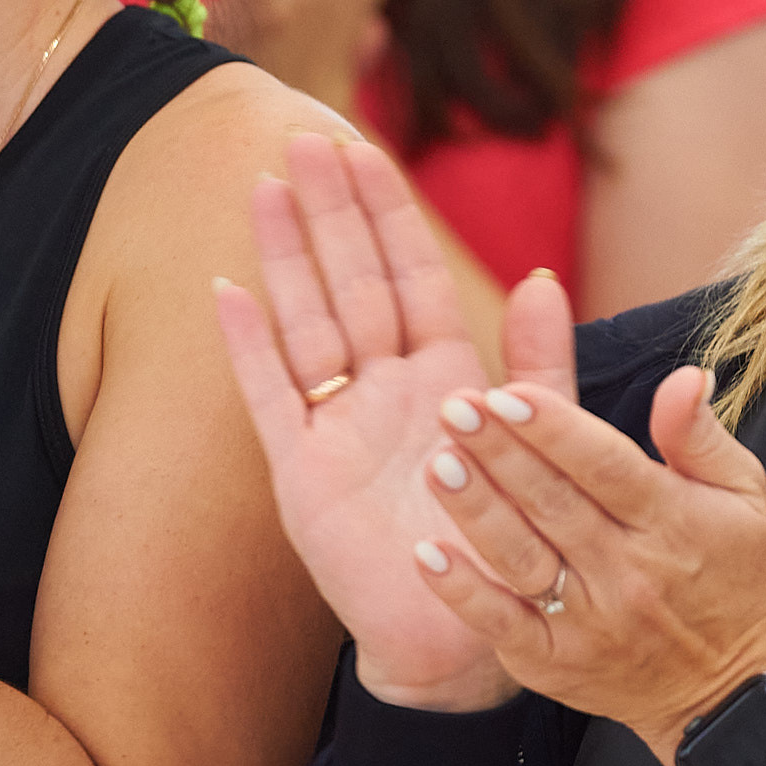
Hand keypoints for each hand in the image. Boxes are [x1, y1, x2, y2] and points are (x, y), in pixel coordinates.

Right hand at [213, 132, 579, 711]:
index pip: (408, 272)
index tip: (361, 147)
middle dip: (330, 211)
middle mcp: (385, 387)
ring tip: (263, 186)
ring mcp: (338, 424)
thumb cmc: (508, 532)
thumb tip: (540, 273)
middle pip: (351, 280)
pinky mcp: (303, 472)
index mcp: (444, 372)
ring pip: (308, 321)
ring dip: (286, 256)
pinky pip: (271, 397)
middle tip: (303, 138)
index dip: (385, 211)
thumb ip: (539, 359)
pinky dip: (249, 348)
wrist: (468, 628)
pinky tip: (225, 292)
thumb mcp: (539, 435)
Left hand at [411, 368, 765, 765]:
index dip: (556, 429)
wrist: (723, 688)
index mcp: (671, 521)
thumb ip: (700, 435)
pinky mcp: (554, 661)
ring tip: (439, 462)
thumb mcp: (741, 494)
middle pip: (554, 503)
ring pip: (523, 557)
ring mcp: (587, 621)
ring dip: (477, 510)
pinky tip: (427, 554)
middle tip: (455, 406)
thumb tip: (685, 376)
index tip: (509, 393)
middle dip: (501, 451)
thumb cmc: (728, 574)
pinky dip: (463, 592)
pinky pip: (503, 625)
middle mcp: (627, 571)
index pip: (606, 466)